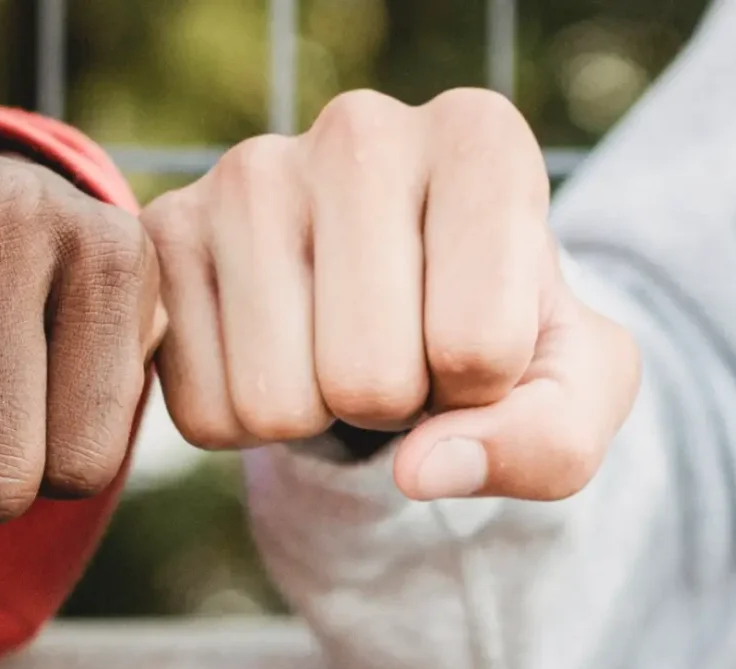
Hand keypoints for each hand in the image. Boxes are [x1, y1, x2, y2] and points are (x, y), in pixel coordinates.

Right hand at [141, 88, 638, 500]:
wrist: (400, 307)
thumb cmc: (499, 337)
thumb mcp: (572, 395)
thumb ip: (545, 443)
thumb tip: (419, 471)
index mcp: (481, 140)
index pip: (476, 348)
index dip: (483, 392)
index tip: (476, 342)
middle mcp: (359, 131)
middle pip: (368, 381)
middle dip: (394, 410)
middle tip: (400, 354)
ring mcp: (246, 176)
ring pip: (276, 404)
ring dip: (316, 419)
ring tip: (336, 350)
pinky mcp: (162, 236)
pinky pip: (200, 413)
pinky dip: (242, 424)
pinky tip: (272, 354)